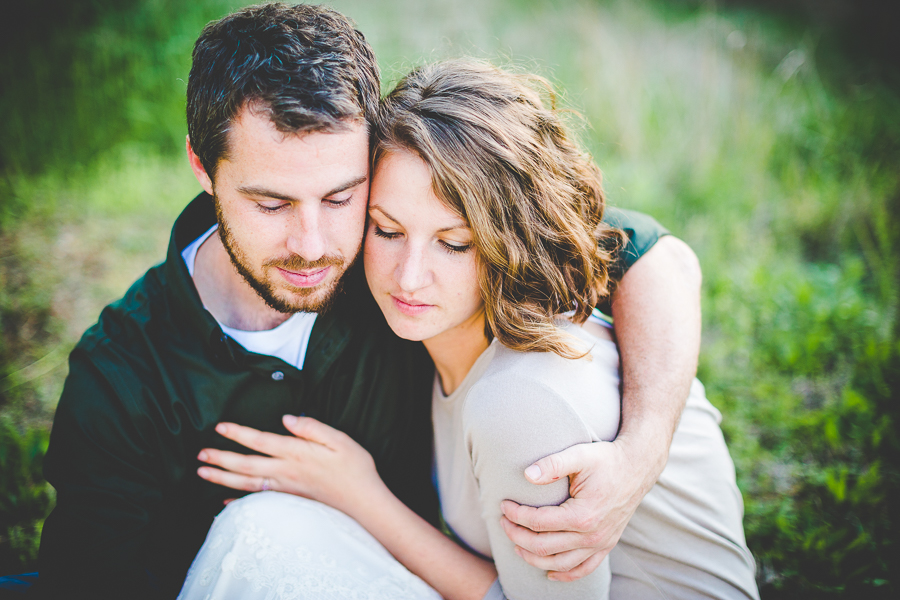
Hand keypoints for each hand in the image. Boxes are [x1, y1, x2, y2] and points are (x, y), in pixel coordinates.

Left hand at [196, 415, 385, 515]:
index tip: (219, 427)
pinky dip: (239, 503)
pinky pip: (258, 502)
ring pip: (246, 484)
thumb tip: (287, 418)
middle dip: (221, 458)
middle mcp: (286, 472)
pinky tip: (226, 503)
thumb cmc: (356, 470)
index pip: (260, 440)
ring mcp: (286, 490)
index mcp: (297, 453)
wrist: (365, 504)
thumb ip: (312, 427)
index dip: (238, 433)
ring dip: (222, 478)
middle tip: (200, 454)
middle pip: (246, 464)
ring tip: (203, 472)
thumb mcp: (341, 441)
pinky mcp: (290, 502)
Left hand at [499, 437, 658, 581]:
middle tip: (503, 523)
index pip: (539, 522)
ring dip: (533, 557)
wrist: (636, 467)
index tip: (504, 505)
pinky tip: (549, 572)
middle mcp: (592, 535)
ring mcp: (600, 543)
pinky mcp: (606, 545)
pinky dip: (564, 574)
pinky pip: (583, 569)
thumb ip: (552, 464)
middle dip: (517, 535)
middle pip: (544, 546)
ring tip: (516, 545)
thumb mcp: (580, 455)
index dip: (516, 515)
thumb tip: (527, 475)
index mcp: (583, 515)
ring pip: (559, 563)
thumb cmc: (606, 460)